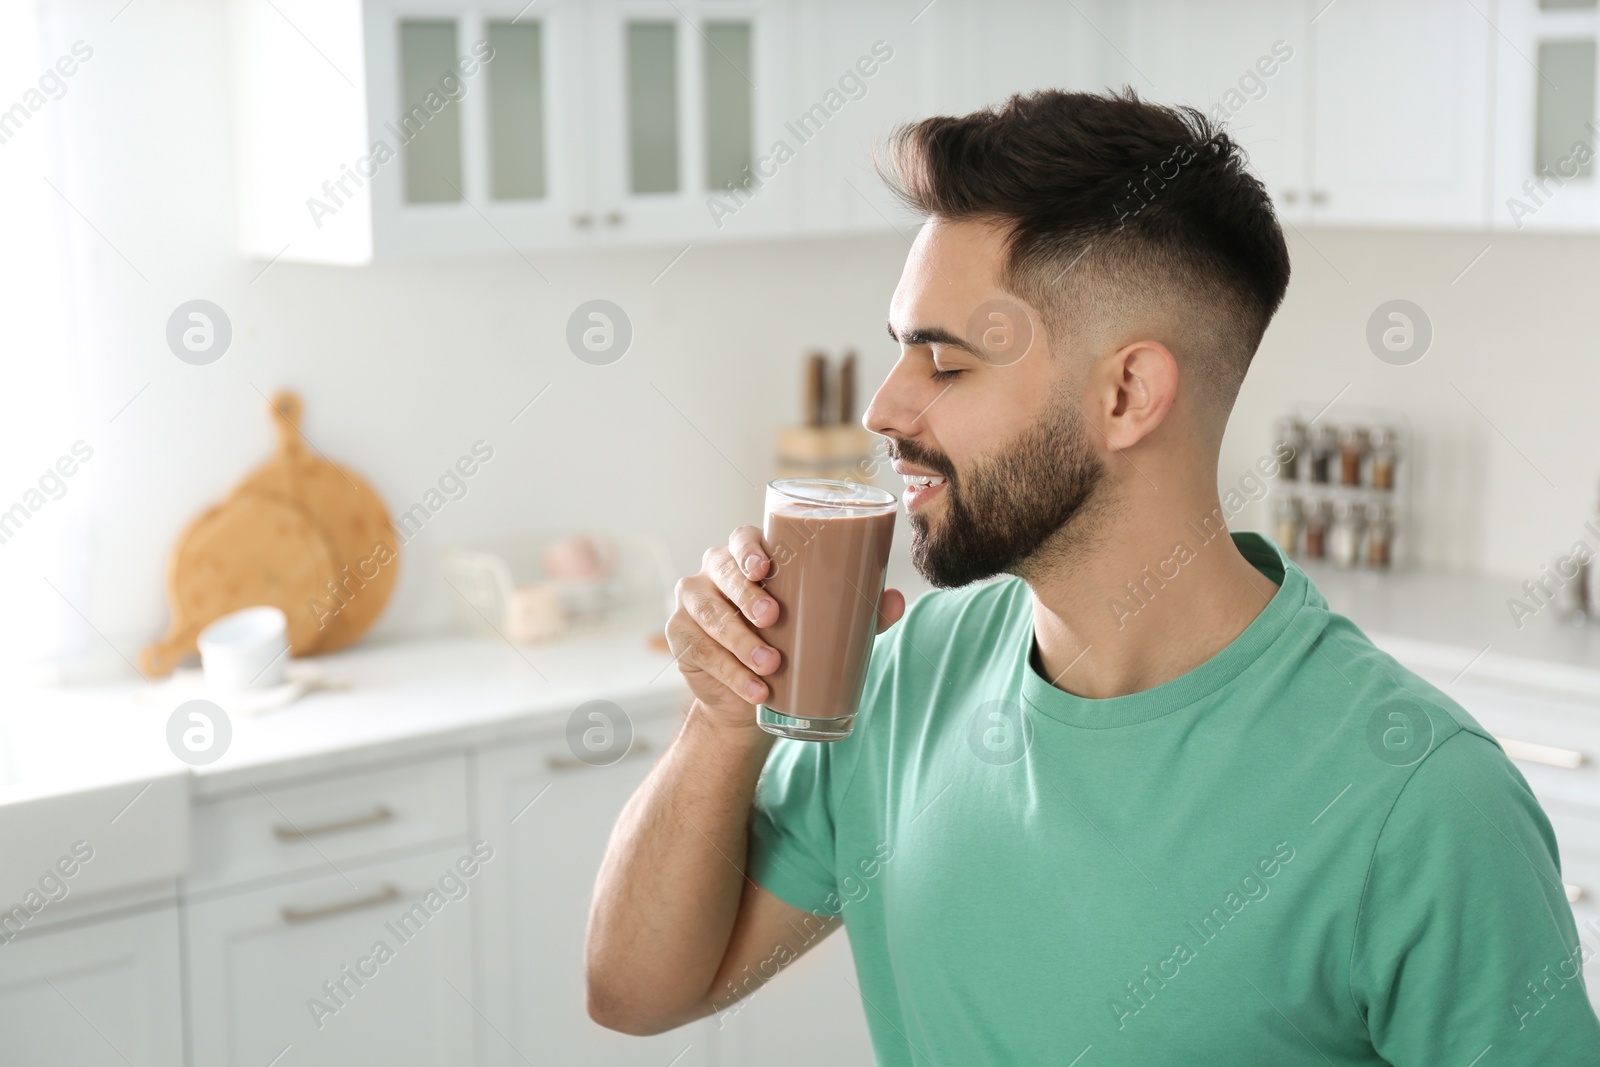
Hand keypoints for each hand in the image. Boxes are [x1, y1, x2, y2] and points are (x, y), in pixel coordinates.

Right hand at [666, 525, 904, 731]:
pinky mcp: (680, 637)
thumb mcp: (825, 626)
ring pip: (711, 615)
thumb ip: (859, 612)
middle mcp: (715, 573)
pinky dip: (730, 673)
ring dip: (741, 642)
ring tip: (772, 666)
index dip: (750, 549)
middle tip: (772, 618)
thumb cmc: (791, 644)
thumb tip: (895, 599)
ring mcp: (693, 603)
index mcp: (750, 558)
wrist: (755, 696)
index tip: (766, 568)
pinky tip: (754, 689)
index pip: (744, 538)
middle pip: (722, 571)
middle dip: (745, 594)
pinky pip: (702, 651)